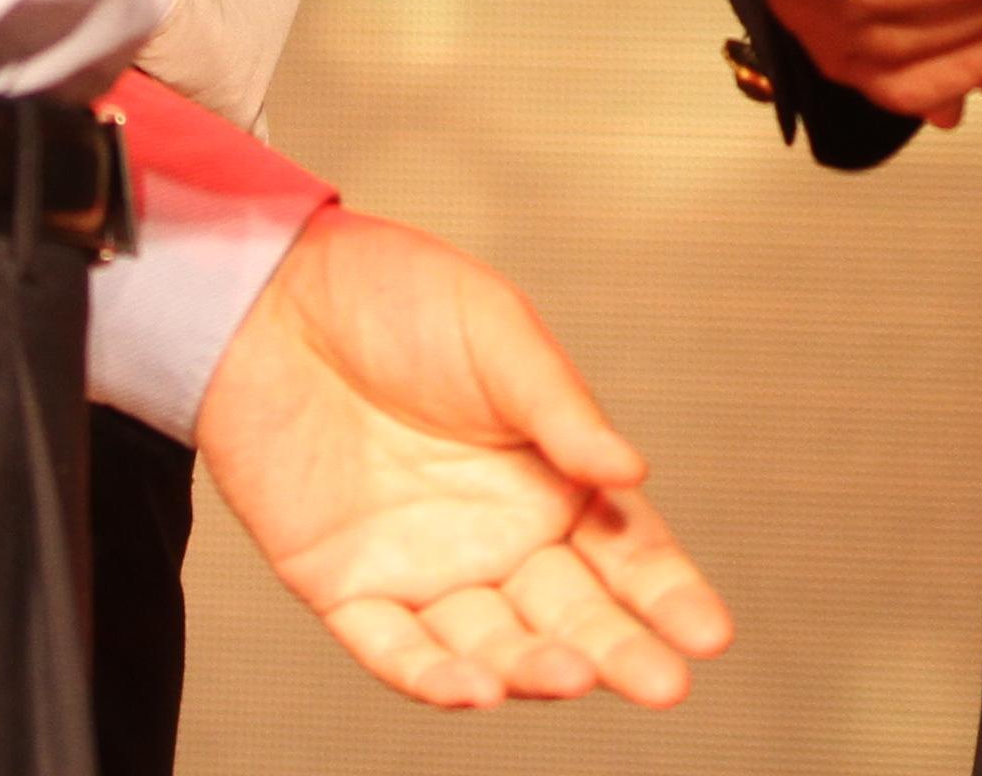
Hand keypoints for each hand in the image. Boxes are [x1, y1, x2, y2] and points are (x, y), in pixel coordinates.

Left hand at [192, 204, 732, 709]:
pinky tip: (474, 688)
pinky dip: (430, 676)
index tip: (709, 634)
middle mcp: (498, 536)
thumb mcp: (498, 334)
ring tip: (570, 674)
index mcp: (552, 478)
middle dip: (619, 651)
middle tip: (663, 684)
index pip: (628, 553)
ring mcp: (425, 568)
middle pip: (571, 614)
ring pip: (491, 642)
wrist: (272, 294)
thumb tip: (634, 471)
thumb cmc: (397, 295)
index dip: (669, 595)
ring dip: (532, 668)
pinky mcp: (347, 585)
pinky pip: (392, 648)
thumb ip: (562, 410)